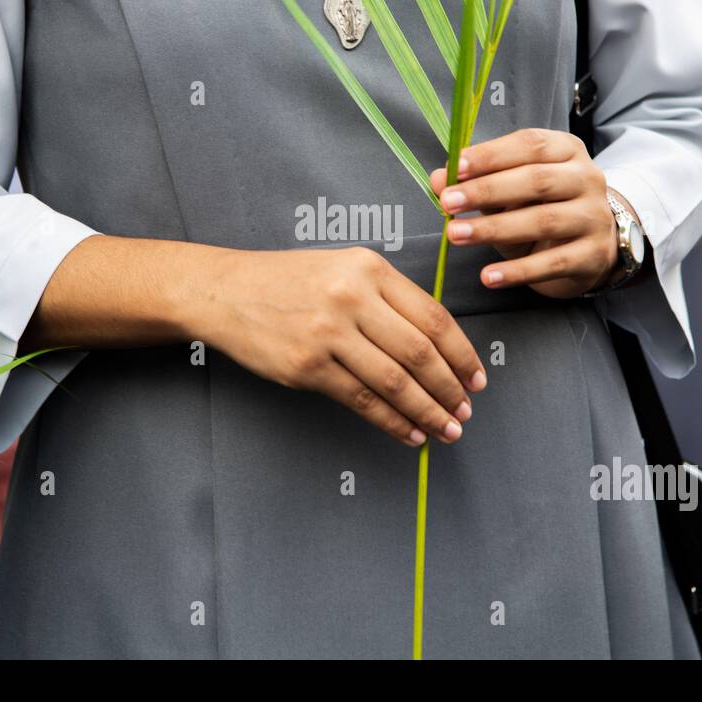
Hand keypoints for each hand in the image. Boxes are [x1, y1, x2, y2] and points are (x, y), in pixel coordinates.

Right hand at [193, 247, 486, 446]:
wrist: (225, 291)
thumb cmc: (289, 281)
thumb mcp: (344, 268)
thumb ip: (388, 298)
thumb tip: (437, 346)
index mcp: (369, 268)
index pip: (433, 317)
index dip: (462, 354)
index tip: (476, 378)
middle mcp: (351, 298)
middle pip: (420, 353)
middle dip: (450, 388)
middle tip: (466, 411)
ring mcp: (328, 333)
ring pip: (394, 382)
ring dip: (428, 412)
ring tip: (446, 429)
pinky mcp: (306, 366)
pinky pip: (361, 400)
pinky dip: (391, 421)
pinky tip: (408, 432)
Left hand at [428, 128, 619, 299]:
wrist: (592, 246)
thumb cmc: (543, 208)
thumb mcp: (511, 190)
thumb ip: (478, 182)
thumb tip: (438, 180)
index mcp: (566, 151)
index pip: (530, 145)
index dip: (491, 155)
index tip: (455, 168)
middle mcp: (587, 179)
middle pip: (536, 180)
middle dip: (487, 190)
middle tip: (448, 202)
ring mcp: (594, 218)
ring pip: (543, 221)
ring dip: (494, 229)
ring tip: (456, 235)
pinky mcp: (593, 255)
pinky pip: (553, 263)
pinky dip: (518, 271)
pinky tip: (488, 277)